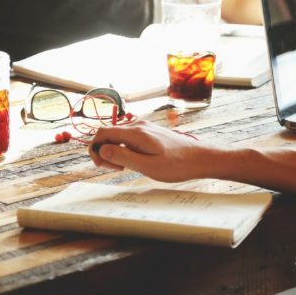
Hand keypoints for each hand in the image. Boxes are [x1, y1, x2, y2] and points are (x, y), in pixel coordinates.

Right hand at [88, 120, 214, 182]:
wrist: (200, 158)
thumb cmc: (176, 165)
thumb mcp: (147, 166)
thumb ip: (123, 157)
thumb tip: (101, 150)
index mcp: (135, 133)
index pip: (102, 133)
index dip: (95, 149)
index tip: (102, 165)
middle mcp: (138, 125)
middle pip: (108, 134)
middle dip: (105, 151)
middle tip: (116, 169)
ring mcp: (144, 127)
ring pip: (118, 137)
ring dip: (115, 151)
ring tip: (127, 167)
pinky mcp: (149, 132)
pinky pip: (128, 138)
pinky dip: (125, 149)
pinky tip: (135, 161)